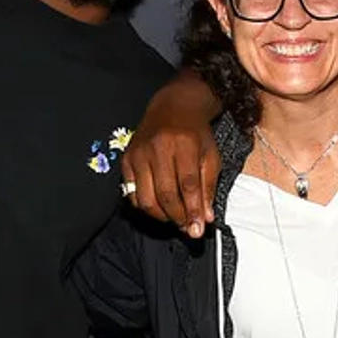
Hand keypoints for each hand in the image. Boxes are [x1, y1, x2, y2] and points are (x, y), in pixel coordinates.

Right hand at [121, 75, 222, 235]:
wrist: (173, 107)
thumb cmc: (195, 134)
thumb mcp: (210, 155)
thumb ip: (208, 187)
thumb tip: (206, 218)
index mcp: (183, 143)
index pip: (188, 185)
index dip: (193, 211)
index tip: (198, 230)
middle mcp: (157, 148)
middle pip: (165, 195)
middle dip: (178, 218)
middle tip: (188, 229)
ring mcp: (138, 153)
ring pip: (146, 198)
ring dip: (161, 216)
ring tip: (175, 220)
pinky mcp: (126, 159)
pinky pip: (131, 193)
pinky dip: (145, 206)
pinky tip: (159, 208)